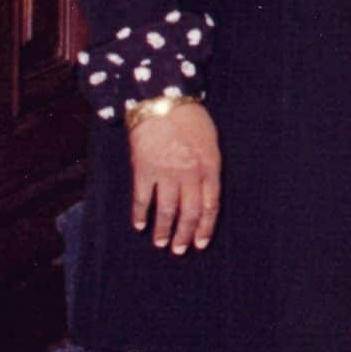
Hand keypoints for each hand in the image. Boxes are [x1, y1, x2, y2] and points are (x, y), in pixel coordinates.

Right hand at [128, 100, 220, 253]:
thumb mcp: (211, 141)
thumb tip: (206, 192)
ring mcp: (166, 173)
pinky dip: (140, 215)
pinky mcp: (144, 170)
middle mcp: (190, 173)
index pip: (211, 205)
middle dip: (185, 235)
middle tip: (180, 250)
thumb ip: (209, 166)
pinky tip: (139, 225)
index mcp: (210, 166)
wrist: (162, 101)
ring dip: (164, 231)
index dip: (205, 227)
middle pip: (189, 212)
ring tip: (161, 243)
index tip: (200, 243)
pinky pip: (142, 200)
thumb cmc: (190, 118)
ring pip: (167, 211)